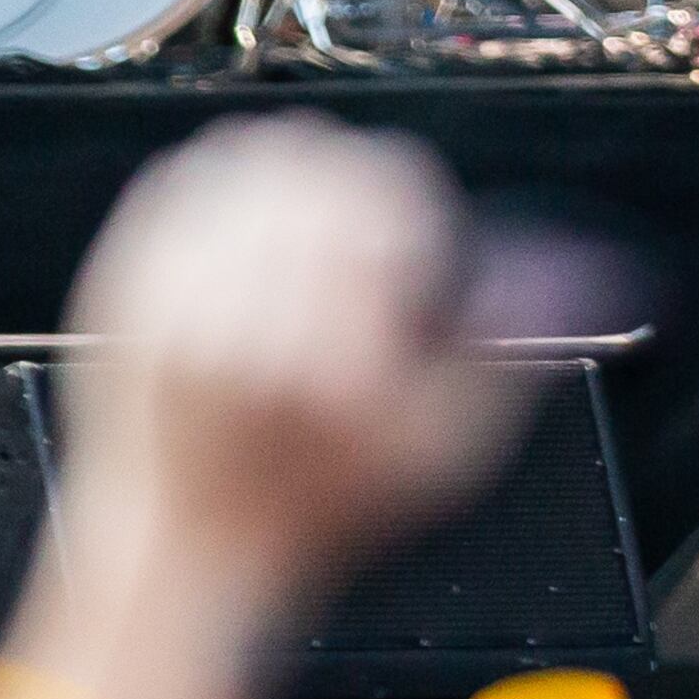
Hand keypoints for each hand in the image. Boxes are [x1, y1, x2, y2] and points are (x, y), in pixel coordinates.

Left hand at [53, 115, 507, 601]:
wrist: (181, 548)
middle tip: (369, 254)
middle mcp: (235, 307)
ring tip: (312, 239)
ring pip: (253, 151)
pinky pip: (183, 174)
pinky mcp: (122, 278)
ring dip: (300, 181)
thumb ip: (511, 342)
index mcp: (322, 348)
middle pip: (324, 161)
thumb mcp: (442, 446)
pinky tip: (251, 233)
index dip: (419, 224)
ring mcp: (169, 287)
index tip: (414, 266)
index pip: (389, 193)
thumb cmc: (310, 509)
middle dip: (363, 198)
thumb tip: (576, 268)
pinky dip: (228, 185)